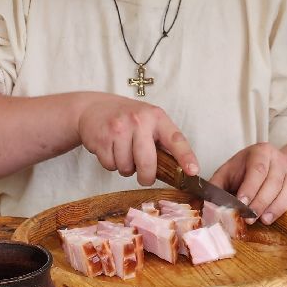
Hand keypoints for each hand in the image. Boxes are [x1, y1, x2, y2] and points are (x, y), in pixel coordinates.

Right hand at [75, 96, 198, 186]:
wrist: (92, 108)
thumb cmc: (126, 118)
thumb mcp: (148, 120)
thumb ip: (162, 141)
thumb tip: (178, 170)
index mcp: (156, 117)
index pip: (176, 139)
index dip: (186, 156)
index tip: (193, 171)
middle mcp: (139, 120)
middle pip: (147, 163)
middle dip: (147, 176)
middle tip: (145, 177)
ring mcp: (119, 129)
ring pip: (126, 168)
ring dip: (125, 168)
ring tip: (123, 153)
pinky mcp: (102, 139)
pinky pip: (110, 166)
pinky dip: (111, 164)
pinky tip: (111, 150)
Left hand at [210, 143, 286, 224]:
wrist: (270, 165)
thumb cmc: (243, 172)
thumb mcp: (228, 172)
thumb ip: (216, 187)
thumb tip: (204, 206)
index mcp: (260, 152)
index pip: (257, 170)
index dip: (250, 188)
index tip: (241, 203)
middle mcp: (278, 160)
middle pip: (274, 182)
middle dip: (261, 202)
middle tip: (250, 218)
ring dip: (278, 207)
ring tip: (266, 220)